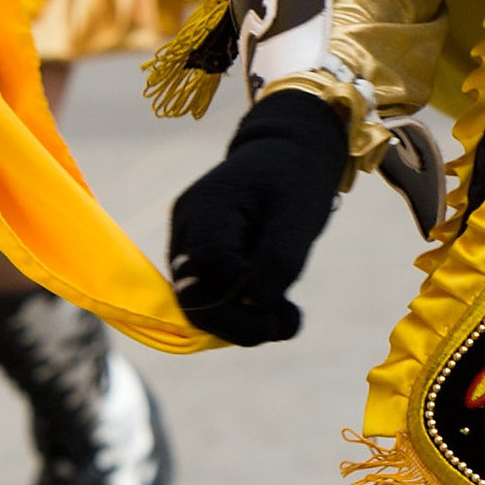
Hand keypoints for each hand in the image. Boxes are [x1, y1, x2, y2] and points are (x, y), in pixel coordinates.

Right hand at [169, 90, 348, 345]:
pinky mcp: (201, 265)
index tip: (279, 297)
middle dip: (239, 322)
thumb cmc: (293, 180)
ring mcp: (187, 249)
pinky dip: (245, 315)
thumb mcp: (298, 213)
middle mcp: (186, 231)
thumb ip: (279, 258)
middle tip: (284, 325)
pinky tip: (281, 315)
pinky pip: (214, 302)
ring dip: (244, 323)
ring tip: (289, 320)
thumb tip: (260, 303)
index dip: (239, 291)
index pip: (207, 265)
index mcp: (206, 207)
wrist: (286, 158)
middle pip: (194, 297)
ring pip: (201, 307)